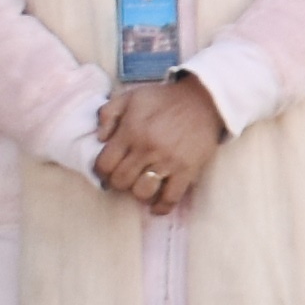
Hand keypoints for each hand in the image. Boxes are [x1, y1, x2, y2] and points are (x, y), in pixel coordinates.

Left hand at [96, 76, 227, 214]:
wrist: (205, 100)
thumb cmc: (165, 99)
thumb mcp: (130, 97)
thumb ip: (108, 114)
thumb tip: (99, 139)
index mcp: (131, 131)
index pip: (104, 165)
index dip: (102, 171)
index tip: (108, 170)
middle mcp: (147, 149)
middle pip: (121, 181)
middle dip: (118, 182)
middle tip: (125, 177)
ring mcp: (168, 161)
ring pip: (142, 192)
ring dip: (139, 192)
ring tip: (142, 185)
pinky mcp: (187, 170)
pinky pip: (170, 198)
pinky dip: (161, 206)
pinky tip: (157, 205)